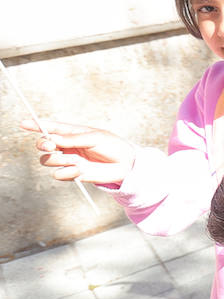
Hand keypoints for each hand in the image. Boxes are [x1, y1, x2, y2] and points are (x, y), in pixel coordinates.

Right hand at [21, 119, 135, 185]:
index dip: (36, 125)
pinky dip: (67, 173)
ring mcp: (69, 160)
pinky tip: (80, 170)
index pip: (51, 128)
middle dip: (43, 144)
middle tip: (52, 145)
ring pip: (47, 160)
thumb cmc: (113, 146)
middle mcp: (67, 146)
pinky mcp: (73, 174)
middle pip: (43, 145)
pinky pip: (59, 175)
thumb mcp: (95, 137)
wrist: (126, 165)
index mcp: (72, 133)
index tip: (23, 123)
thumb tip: (52, 138)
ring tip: (75, 160)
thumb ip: (73, 138)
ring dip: (57, 160)